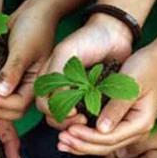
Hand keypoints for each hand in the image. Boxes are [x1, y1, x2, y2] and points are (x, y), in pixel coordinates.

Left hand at [0, 0, 59, 121]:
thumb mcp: (23, 48)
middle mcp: (26, 89)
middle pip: (9, 112)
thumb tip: (0, 92)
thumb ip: (12, 71)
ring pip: (1, 107)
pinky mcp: (5, 80)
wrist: (32, 14)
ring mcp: (16, 86)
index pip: (18, 106)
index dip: (1, 104)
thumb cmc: (33, 28)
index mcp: (36, 85)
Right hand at [36, 13, 132, 129]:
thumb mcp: (65, 52)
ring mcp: (74, 95)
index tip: (73, 111)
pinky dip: (88, 120)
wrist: (113, 33)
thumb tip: (55, 101)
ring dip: (76, 123)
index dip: (55, 111)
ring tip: (88, 120)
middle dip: (66, 121)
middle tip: (82, 120)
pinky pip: (84, 115)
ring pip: (67, 119)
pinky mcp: (90, 99)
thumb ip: (56, 75)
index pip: (43, 104)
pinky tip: (97, 118)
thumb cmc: (87, 39)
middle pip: (53, 116)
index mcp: (48, 80)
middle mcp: (58, 90)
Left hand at [57, 47, 156, 155]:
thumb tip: (101, 129)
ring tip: (62, 143)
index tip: (69, 130)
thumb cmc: (146, 67)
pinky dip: (86, 137)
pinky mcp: (122, 123)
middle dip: (81, 145)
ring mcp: (130, 128)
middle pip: (105, 147)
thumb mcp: (130, 85)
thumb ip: (116, 108)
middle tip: (60, 141)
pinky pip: (103, 136)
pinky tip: (72, 136)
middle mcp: (136, 131)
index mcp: (140, 123)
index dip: (87, 137)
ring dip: (81, 145)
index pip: (110, 138)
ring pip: (103, 145)